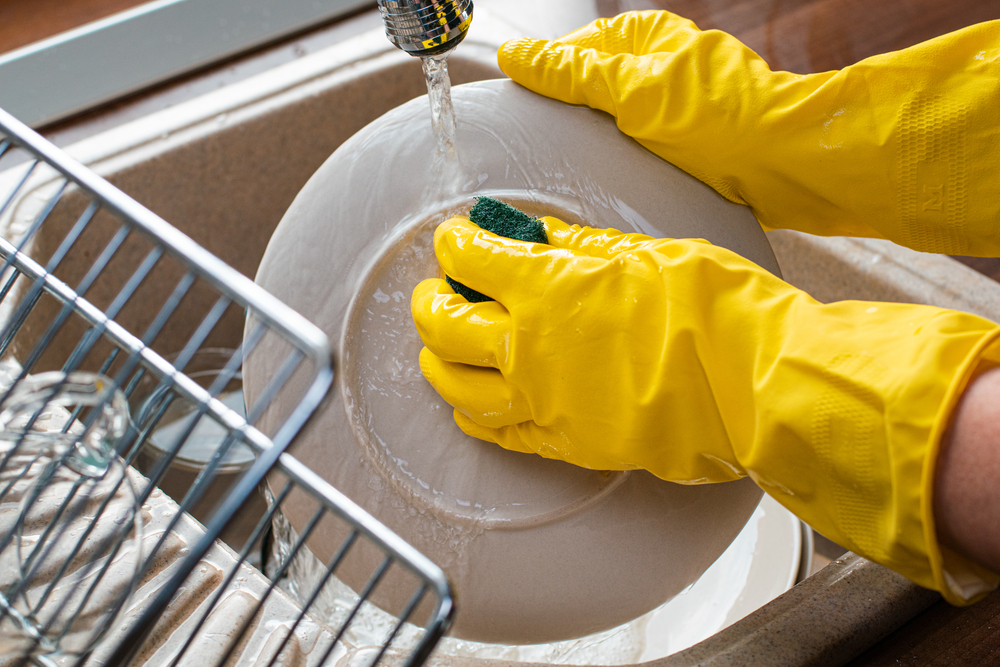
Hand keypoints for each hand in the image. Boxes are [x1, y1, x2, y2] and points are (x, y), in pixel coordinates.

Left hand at [412, 214, 999, 602]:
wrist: (755, 382)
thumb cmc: (712, 306)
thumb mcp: (644, 252)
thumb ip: (577, 245)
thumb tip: (537, 234)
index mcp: (546, 286)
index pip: (469, 257)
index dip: (454, 241)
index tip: (456, 236)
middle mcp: (528, 346)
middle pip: (441, 326)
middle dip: (427, 302)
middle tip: (435, 291)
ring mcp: (541, 401)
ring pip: (453, 386)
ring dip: (437, 361)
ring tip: (443, 347)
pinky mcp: (563, 443)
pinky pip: (496, 432)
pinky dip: (473, 412)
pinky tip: (474, 401)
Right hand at [498, 11, 999, 255]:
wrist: (788, 166)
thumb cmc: (721, 121)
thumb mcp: (634, 92)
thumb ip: (573, 74)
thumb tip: (515, 56)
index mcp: (648, 38)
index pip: (574, 50)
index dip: (546, 78)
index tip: (522, 111)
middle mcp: (661, 64)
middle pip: (592, 86)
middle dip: (571, 115)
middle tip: (549, 147)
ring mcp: (676, 103)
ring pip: (614, 120)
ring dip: (598, 143)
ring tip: (585, 166)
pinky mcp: (690, 139)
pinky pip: (640, 145)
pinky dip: (625, 160)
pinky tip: (619, 179)